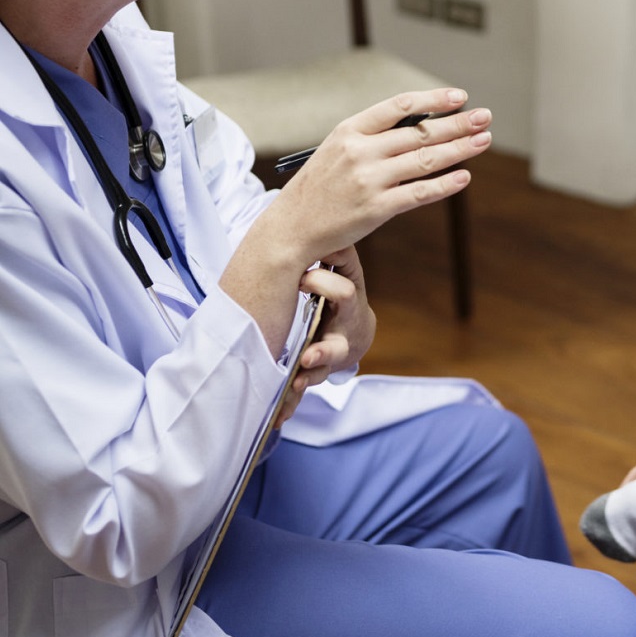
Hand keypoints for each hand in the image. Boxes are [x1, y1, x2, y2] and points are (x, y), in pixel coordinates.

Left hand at [273, 247, 374, 426]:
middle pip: (336, 347)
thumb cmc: (344, 294)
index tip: (302, 277)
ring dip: (306, 381)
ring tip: (293, 386)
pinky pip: (303, 391)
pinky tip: (278, 416)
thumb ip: (337, 253)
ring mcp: (328, 358)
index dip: (322, 283)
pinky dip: (291, 405)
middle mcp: (341, 336)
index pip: (341, 293)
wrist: (356, 332)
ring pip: (319, 375)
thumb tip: (325, 219)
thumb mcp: (347, 271)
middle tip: (306, 356)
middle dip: (322, 352)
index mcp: (348, 306)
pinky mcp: (314, 373)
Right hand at [276, 88, 490, 261]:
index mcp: (349, 130)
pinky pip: (419, 193)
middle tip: (485, 116)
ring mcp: (369, 180)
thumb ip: (373, 137)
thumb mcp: (337, 150)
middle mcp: (360, 151)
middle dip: (458, 123)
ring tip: (484, 140)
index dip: (433, 99)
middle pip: (419, 132)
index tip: (459, 96)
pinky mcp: (376, 208)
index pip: (398, 106)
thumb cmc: (320, 187)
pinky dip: (444, 185)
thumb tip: (421, 126)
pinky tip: (464, 177)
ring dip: (460, 149)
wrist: (291, 226)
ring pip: (425, 160)